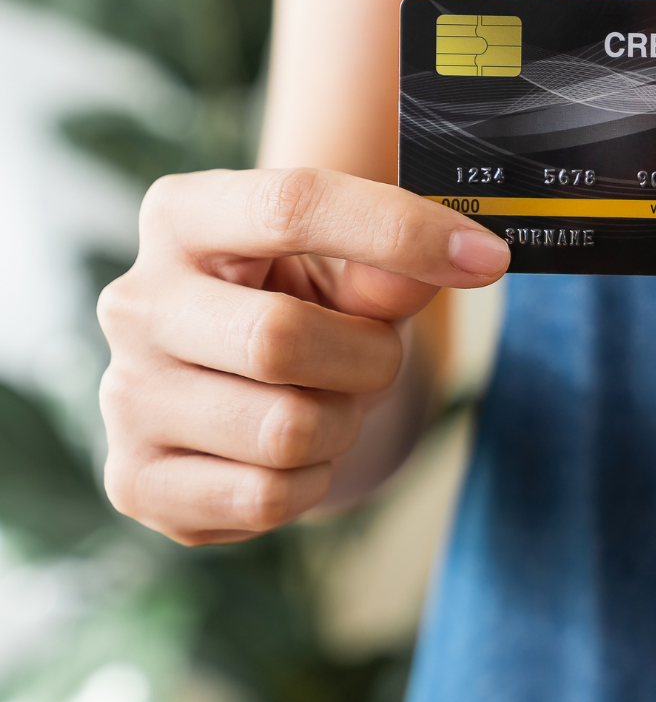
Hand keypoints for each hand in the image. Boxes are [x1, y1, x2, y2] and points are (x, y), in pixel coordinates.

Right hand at [98, 168, 508, 544]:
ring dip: (341, 425)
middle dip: (365, 359)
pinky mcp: (136, 480)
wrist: (242, 384)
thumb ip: (396, 262)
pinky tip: (289, 453)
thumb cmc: (306, 303)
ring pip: (284, 430)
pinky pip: (266, 495)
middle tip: (370, 360)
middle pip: (279, 337)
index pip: (291, 205)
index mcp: (183, 216)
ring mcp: (123, 395)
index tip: (486, 257)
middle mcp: (135, 301)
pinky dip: (309, 482)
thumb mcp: (353, 268)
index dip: (400, 231)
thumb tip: (463, 256)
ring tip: (323, 403)